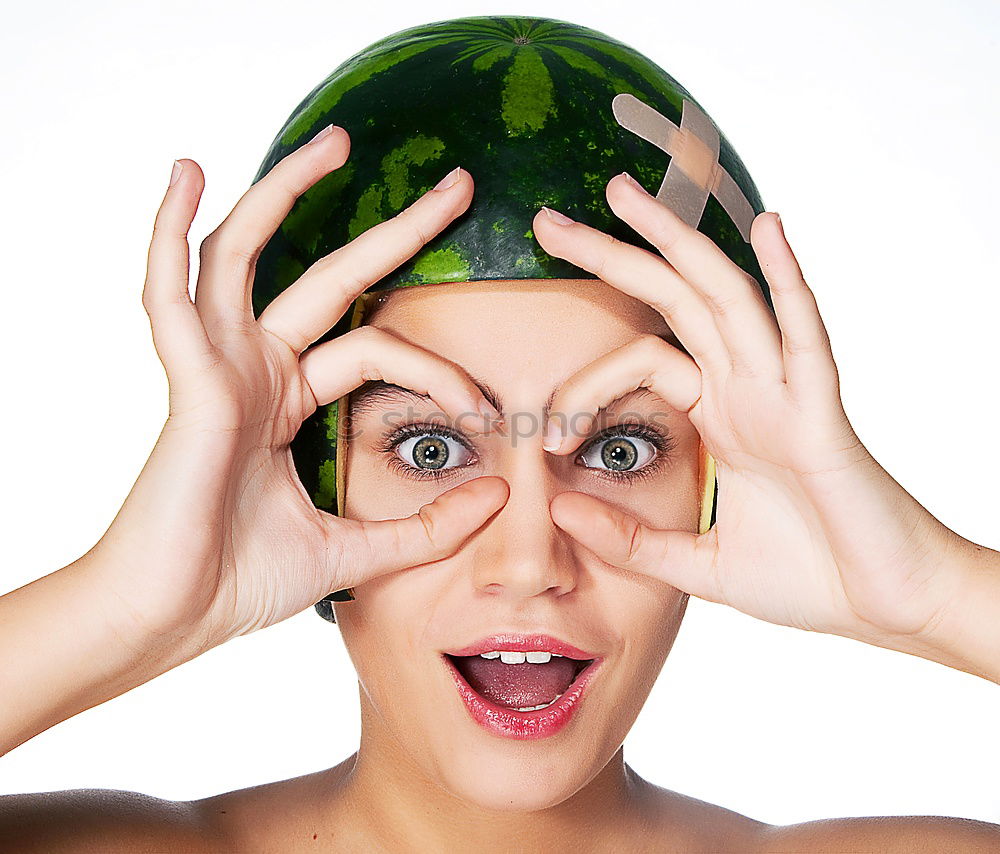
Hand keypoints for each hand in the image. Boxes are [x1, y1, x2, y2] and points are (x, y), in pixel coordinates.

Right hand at [98, 131, 506, 650]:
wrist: (173, 619)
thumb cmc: (242, 583)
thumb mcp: (354, 550)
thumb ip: (425, 527)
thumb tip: (497, 497)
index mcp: (287, 400)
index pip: (375, 347)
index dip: (438, 371)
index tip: (486, 410)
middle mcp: (256, 369)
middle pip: (330, 275)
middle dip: (395, 230)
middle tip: (458, 187)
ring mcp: (219, 366)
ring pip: (248, 254)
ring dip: (284, 192)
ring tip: (335, 141)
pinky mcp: (189, 379)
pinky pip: (170, 291)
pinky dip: (169, 230)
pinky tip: (189, 173)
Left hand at [530, 174, 966, 661]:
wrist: (888, 609)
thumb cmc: (810, 579)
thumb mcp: (696, 563)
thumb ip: (629, 541)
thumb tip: (556, 508)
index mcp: (722, 415)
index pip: (640, 361)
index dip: (583, 388)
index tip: (542, 439)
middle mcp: (748, 389)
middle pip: (674, 300)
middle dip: (614, 254)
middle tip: (549, 222)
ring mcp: (785, 394)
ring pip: (726, 297)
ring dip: (677, 242)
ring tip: (623, 195)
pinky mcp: (823, 416)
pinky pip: (806, 337)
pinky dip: (790, 281)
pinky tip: (767, 228)